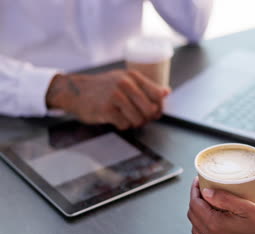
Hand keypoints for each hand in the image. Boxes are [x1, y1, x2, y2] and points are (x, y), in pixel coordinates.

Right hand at [46, 70, 169, 129]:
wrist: (75, 91)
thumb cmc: (103, 88)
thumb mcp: (125, 80)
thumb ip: (146, 86)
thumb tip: (167, 92)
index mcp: (133, 76)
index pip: (158, 95)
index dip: (159, 107)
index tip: (154, 112)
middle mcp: (126, 84)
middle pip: (150, 110)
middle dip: (147, 118)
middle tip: (139, 118)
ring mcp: (116, 96)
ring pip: (138, 119)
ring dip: (133, 123)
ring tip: (125, 117)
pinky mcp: (106, 109)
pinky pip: (125, 125)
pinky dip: (122, 125)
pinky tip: (115, 119)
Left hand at [187, 177, 254, 233]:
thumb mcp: (248, 207)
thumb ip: (224, 198)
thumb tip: (206, 191)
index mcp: (215, 225)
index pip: (195, 204)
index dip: (195, 190)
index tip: (198, 182)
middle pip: (193, 216)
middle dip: (195, 201)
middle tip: (203, 191)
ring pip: (196, 230)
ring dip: (198, 216)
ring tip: (207, 206)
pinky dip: (203, 231)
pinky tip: (211, 224)